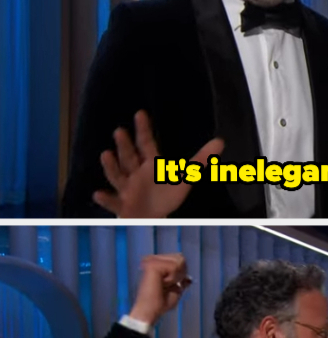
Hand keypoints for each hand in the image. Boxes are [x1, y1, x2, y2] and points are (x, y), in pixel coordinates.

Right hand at [93, 109, 223, 217]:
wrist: (155, 224)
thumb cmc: (167, 197)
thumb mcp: (185, 178)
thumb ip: (201, 161)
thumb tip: (220, 141)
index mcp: (151, 166)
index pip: (147, 144)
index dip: (144, 129)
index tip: (140, 113)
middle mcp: (137, 175)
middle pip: (129, 157)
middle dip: (124, 146)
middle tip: (119, 131)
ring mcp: (128, 190)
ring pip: (118, 176)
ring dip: (111, 167)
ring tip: (105, 154)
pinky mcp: (123, 207)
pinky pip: (113, 203)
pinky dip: (105, 199)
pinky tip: (97, 194)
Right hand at [128, 253, 191, 325]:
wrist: (149, 311)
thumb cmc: (159, 303)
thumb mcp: (175, 290)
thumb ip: (181, 282)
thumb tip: (188, 279)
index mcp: (157, 264)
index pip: (179, 259)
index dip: (181, 272)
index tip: (170, 285)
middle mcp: (153, 259)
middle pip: (181, 258)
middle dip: (180, 274)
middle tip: (167, 285)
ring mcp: (152, 260)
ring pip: (179, 261)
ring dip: (176, 277)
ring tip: (164, 284)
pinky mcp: (152, 264)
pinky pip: (174, 266)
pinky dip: (172, 278)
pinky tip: (162, 283)